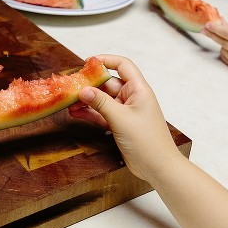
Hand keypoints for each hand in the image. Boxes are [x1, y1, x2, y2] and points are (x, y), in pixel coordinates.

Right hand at [68, 55, 183, 183]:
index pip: (123, 65)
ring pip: (103, 100)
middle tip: (72, 86)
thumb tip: (83, 90)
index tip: (88, 62)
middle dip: (90, 84)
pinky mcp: (120, 125)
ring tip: (69, 101)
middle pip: (108, 83)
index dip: (106, 60)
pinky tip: (76, 113)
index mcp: (139, 89)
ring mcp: (126, 112)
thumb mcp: (121, 119)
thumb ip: (101, 103)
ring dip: (87, 101)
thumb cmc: (147, 141)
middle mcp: (133, 97)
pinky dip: (90, 113)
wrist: (158, 167)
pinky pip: (102, 114)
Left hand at [203, 22, 227, 71]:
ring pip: (223, 51)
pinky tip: (226, 47)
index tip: (207, 25)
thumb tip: (221, 22)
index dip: (216, 29)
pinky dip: (224, 52)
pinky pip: (227, 59)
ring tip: (225, 38)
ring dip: (221, 43)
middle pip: (223, 42)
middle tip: (205, 29)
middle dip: (213, 35)